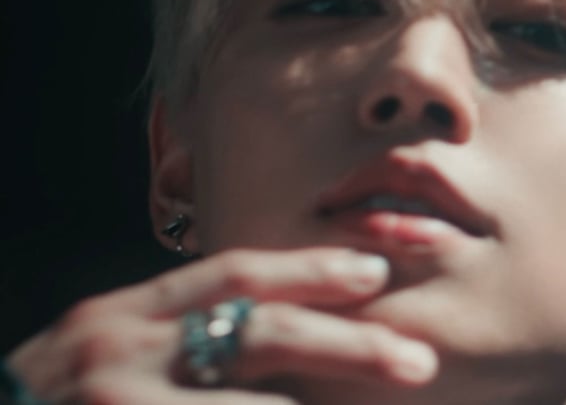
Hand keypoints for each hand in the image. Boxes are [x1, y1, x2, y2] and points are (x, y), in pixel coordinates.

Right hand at [5, 248, 437, 403]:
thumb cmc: (52, 403)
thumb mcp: (104, 354)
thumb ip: (178, 338)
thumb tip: (279, 330)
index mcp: (121, 316)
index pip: (233, 275)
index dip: (310, 270)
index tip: (374, 270)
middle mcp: (119, 352)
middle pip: (261, 333)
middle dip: (349, 344)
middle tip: (417, 358)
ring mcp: (117, 404)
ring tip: (393, 398)